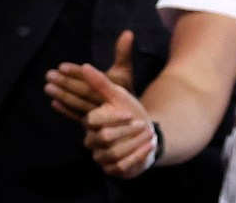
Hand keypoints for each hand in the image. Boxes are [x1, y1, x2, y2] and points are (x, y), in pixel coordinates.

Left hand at [45, 30, 132, 123]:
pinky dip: (64, 110)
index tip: (61, 66)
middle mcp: (106, 102)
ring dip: (62, 95)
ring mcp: (98, 115)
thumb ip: (123, 52)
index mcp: (114, 88)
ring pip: (77, 104)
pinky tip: (53, 103)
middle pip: (83, 91)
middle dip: (65, 83)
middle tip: (48, 74)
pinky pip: (76, 116)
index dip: (76, 73)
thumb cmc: (124, 89)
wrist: (132, 119)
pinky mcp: (91, 125)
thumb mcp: (125, 71)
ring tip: (47, 87)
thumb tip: (128, 32)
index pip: (92, 79)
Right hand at [69, 62, 156, 177]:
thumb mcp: (118, 95)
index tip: (129, 113)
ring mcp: (102, 157)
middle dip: (126, 130)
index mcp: (92, 123)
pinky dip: (138, 156)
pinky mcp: (114, 170)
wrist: (147, 133)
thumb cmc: (129, 112)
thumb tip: (85, 65)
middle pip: (103, 138)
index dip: (112, 117)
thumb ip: (102, 82)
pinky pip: (123, 167)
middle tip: (143, 123)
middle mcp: (93, 142)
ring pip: (113, 154)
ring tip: (150, 133)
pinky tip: (150, 146)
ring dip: (134, 142)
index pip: (93, 120)